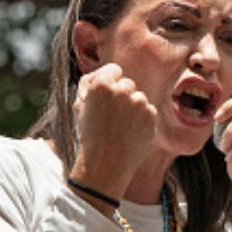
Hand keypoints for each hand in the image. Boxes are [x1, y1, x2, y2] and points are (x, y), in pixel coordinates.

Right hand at [70, 63, 157, 210]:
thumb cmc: (90, 133)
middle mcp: (122, 90)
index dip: (111, 81)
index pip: (115, 69)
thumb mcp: (80, 105)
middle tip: (113, 115)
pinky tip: (131, 131)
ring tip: (121, 126)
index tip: (107, 94)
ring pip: (139, 97)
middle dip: (122, 95)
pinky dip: (143, 118)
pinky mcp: (151, 114)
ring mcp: (139, 102)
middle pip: (128, 83)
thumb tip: (107, 72)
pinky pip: (148, 110)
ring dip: (133, 107)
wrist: (107, 161)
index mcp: (101, 85)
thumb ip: (91, 84)